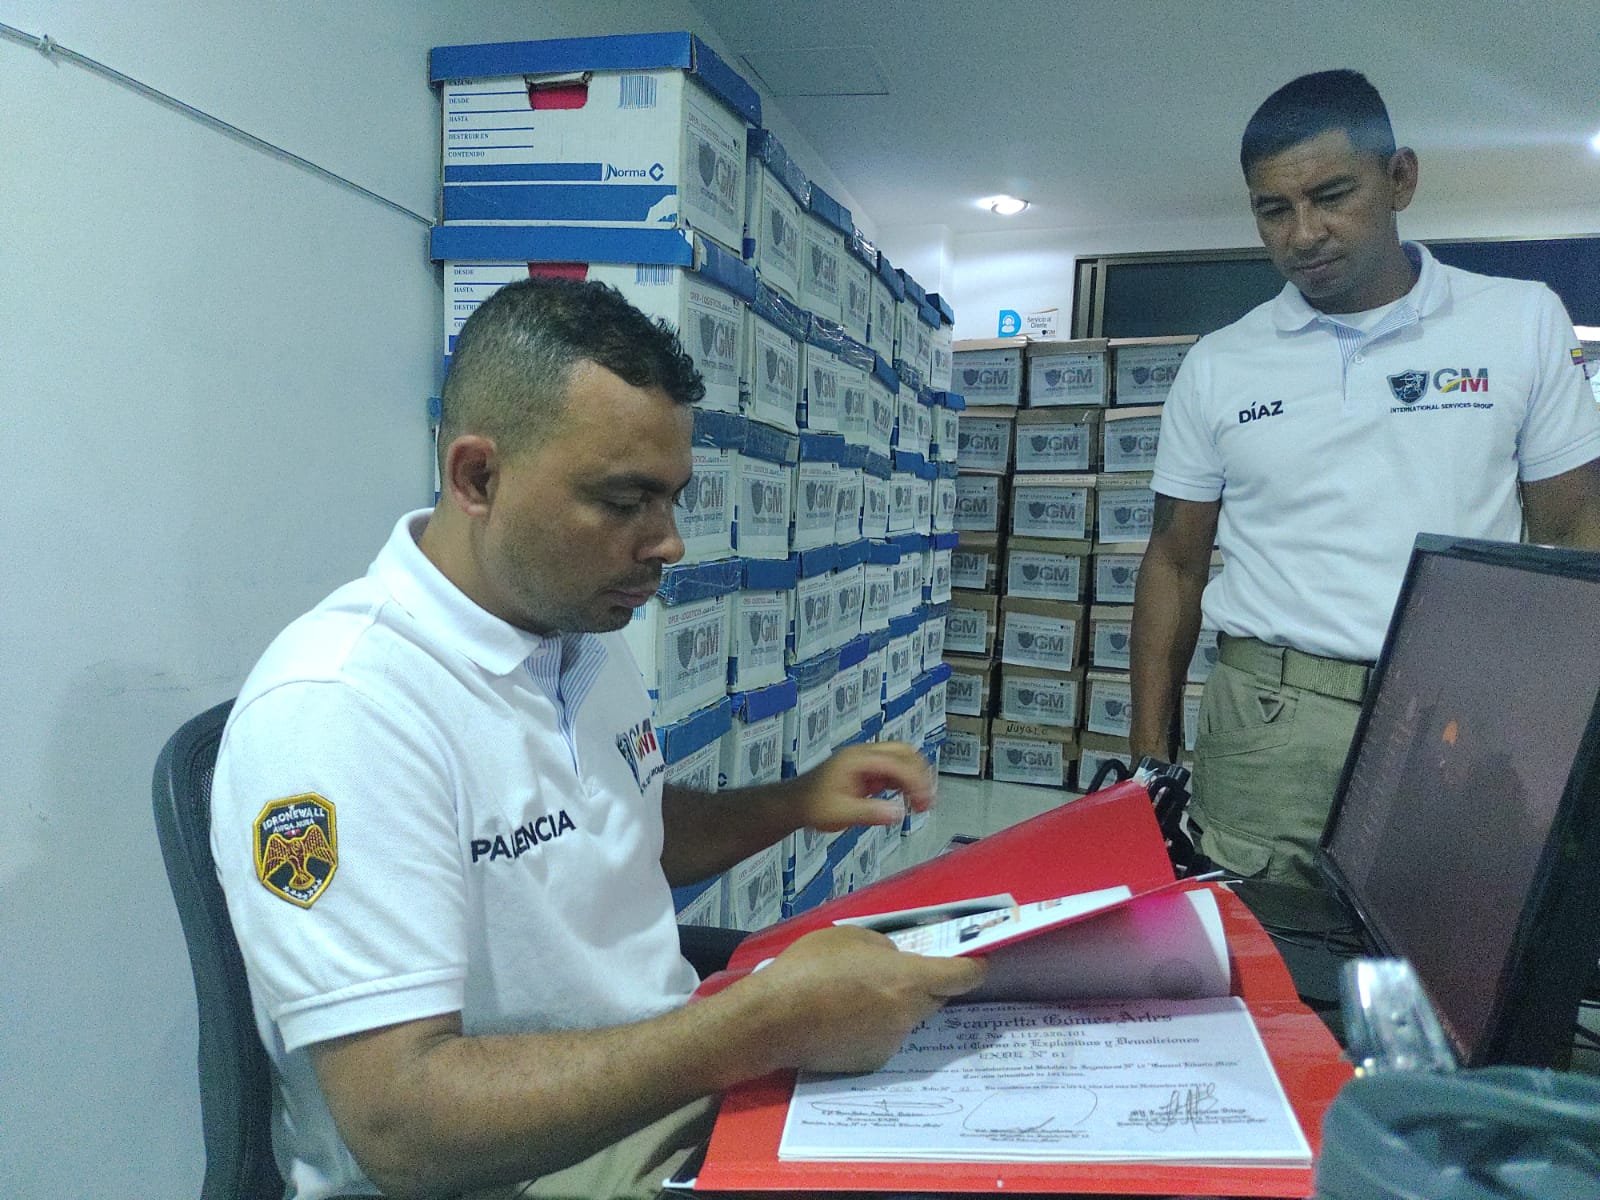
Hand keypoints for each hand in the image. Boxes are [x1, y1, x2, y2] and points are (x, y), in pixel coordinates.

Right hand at [744, 925, 987, 1072]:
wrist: (774, 1021)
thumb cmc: (811, 969)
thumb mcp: (850, 938)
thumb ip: (883, 949)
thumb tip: (894, 962)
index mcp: (909, 979)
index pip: (964, 976)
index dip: (974, 967)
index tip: (975, 962)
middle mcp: (909, 1015)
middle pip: (936, 998)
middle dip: (928, 985)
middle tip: (900, 973)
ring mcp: (891, 1043)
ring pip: (908, 1019)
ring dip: (896, 1007)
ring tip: (855, 996)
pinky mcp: (871, 1062)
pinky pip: (884, 1038)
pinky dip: (873, 1028)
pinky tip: (842, 1019)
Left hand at [795, 740, 934, 832]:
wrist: (795, 804)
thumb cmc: (813, 806)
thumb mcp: (840, 813)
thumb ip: (868, 813)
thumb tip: (897, 813)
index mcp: (857, 759)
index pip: (895, 762)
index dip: (914, 781)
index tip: (924, 802)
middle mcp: (865, 754)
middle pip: (904, 752)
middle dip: (921, 774)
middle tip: (927, 801)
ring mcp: (868, 761)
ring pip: (903, 759)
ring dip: (916, 778)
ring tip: (922, 803)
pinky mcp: (869, 772)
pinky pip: (895, 771)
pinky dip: (907, 783)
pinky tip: (910, 800)